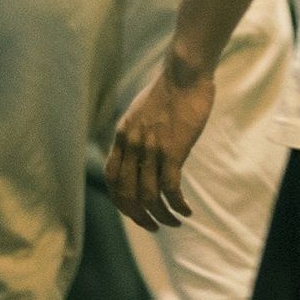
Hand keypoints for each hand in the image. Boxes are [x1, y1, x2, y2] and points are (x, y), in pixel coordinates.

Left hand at [105, 60, 216, 231]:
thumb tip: (140, 151)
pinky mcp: (172, 150)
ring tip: (174, 222)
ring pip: (149, 196)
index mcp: (122, 136)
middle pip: (127, 195)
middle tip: (154, 226)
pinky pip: (171, 189)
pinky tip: (187, 211)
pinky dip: (177, 206)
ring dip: (162, 216)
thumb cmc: (168, 90)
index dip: (122, 202)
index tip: (136, 211)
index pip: (112, 180)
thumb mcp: (140, 112)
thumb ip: (136, 133)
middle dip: (139, 217)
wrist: (184, 73)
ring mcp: (151, 149)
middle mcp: (132, 146)